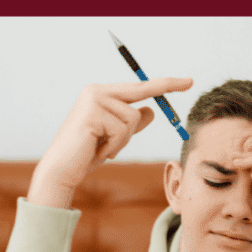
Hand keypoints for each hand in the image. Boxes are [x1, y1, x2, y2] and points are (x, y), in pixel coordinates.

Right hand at [28, 77, 193, 207]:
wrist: (62, 170)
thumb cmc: (87, 154)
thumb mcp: (115, 138)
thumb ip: (132, 124)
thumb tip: (151, 111)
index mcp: (101, 94)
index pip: (138, 87)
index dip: (164, 84)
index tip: (187, 81)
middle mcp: (96, 91)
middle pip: (140, 93)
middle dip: (165, 87)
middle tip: (190, 81)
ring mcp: (93, 100)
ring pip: (132, 119)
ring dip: (123, 140)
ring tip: (104, 148)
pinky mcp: (92, 114)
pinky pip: (122, 130)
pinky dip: (115, 146)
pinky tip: (98, 151)